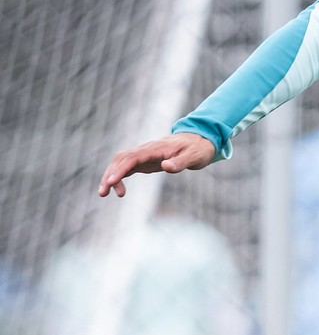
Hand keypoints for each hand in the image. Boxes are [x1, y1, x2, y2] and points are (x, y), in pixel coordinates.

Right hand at [98, 133, 215, 197]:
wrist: (199, 140)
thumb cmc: (197, 149)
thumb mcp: (194, 156)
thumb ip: (180, 162)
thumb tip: (166, 166)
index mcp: (156, 148)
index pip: (133, 157)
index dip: (120, 169)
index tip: (110, 181)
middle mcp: (146, 150)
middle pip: (121, 159)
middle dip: (109, 174)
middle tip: (103, 192)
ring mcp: (144, 155)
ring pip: (121, 162)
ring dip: (110, 176)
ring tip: (103, 193)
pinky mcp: (145, 161)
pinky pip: (127, 167)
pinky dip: (118, 176)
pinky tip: (114, 189)